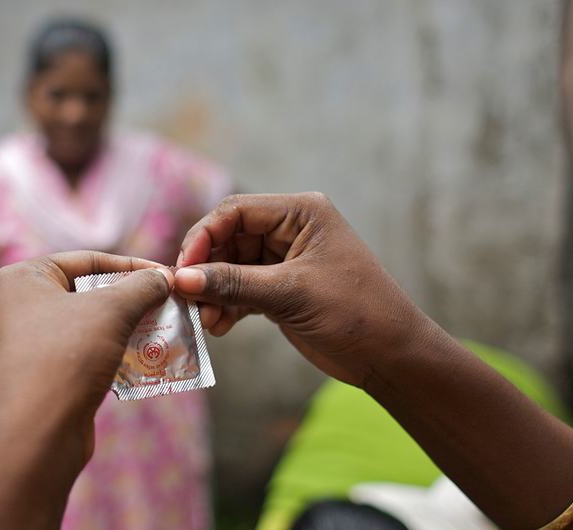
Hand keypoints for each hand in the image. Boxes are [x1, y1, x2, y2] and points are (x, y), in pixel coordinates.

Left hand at [0, 251, 172, 459]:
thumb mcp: (111, 310)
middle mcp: (17, 308)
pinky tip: (143, 360)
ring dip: (126, 328)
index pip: (86, 259)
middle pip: (87, 291)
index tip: (166, 276)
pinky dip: (112, 354)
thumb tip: (162, 278)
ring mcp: (27, 345)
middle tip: (168, 303)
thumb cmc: (65, 357)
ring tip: (163, 330)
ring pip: (88, 326)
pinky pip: (84, 354)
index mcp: (21, 279)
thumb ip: (141, 286)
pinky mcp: (41, 378)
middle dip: (130, 299)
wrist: (36, 435)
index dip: (131, 266)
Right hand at [174, 193, 438, 386]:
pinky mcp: (281, 289)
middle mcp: (291, 229)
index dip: (204, 237)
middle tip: (188, 300)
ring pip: (231, 267)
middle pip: (229, 238)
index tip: (184, 271)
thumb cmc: (354, 314)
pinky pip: (241, 289)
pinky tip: (218, 327)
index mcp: (301, 212)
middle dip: (207, 270)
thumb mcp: (290, 295)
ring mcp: (285, 260)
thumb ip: (234, 284)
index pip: (236, 212)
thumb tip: (182, 280)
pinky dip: (227, 306)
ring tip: (206, 320)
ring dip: (214, 292)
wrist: (391, 357)